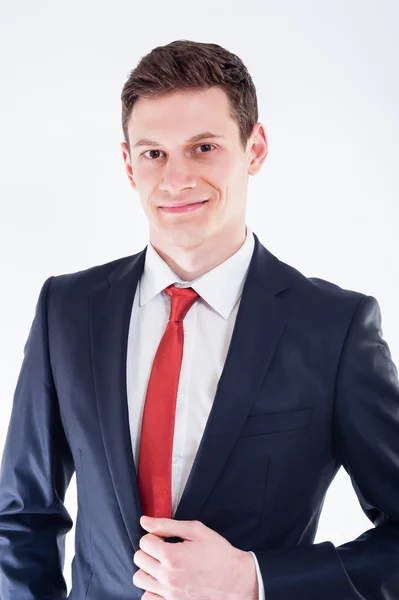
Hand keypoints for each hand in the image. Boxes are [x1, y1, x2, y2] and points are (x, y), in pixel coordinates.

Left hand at [132, 515, 257, 599]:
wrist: (237, 581)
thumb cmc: (219, 553)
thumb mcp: (196, 531)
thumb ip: (167, 525)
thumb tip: (144, 521)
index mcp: (172, 556)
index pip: (144, 542)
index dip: (153, 537)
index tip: (163, 539)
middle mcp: (167, 577)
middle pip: (139, 559)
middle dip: (149, 551)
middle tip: (163, 550)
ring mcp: (169, 594)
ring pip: (139, 579)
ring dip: (148, 569)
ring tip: (162, 565)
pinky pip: (147, 598)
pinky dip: (151, 589)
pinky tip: (164, 582)